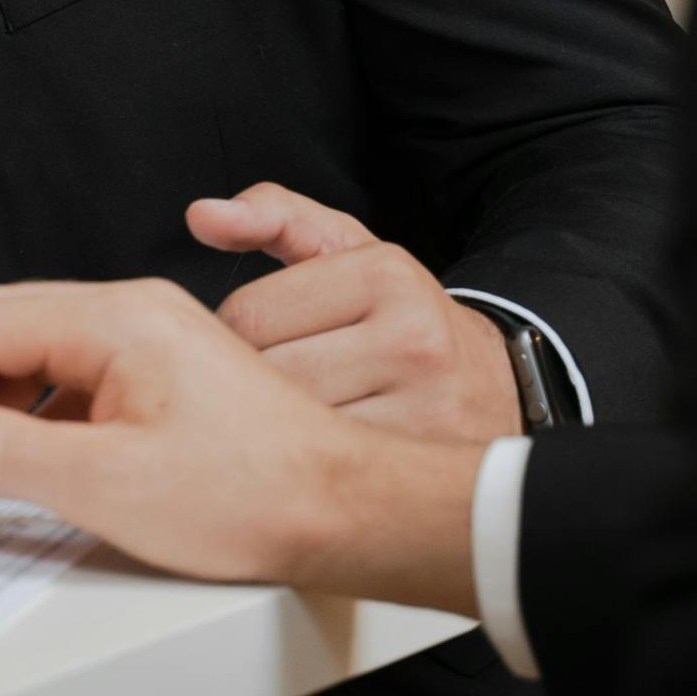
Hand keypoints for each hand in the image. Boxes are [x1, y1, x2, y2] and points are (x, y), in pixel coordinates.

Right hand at [0, 277, 480, 608]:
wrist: (346, 510)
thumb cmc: (255, 492)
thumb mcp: (101, 483)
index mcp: (117, 318)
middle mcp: (136, 314)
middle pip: (8, 332)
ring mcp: (156, 344)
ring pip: (43, 360)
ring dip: (3, 414)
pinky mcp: (169, 380)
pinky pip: (80, 384)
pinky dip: (47, 424)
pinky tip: (55, 474)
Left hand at [187, 184, 521, 445]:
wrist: (494, 385)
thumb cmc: (397, 316)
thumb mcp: (347, 252)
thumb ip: (274, 217)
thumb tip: (202, 215)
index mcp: (385, 274)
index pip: (247, 316)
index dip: (232, 339)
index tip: (260, 349)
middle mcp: (414, 339)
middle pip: (266, 378)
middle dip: (248, 390)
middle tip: (269, 393)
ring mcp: (428, 410)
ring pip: (291, 434)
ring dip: (276, 436)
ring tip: (296, 426)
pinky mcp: (426, 468)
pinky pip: (325, 479)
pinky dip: (310, 474)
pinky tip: (325, 460)